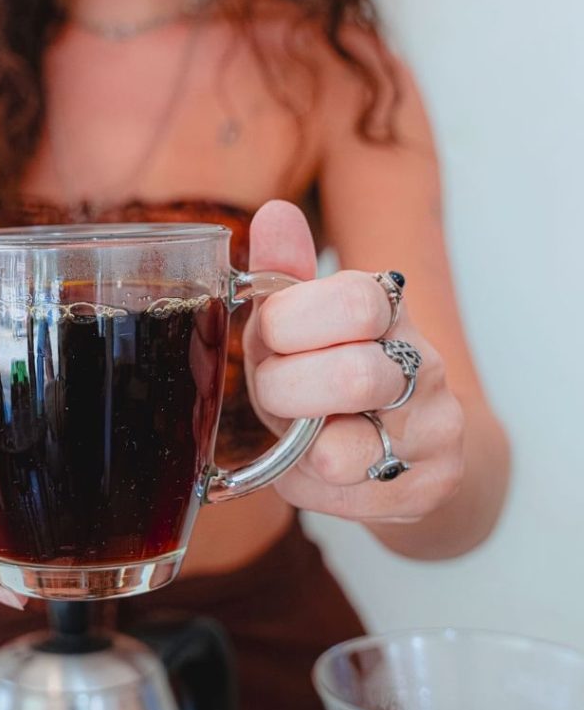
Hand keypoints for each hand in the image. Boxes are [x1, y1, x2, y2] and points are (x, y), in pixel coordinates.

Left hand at [243, 201, 465, 523]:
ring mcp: (435, 429)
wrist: (398, 449)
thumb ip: (283, 274)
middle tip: (281, 394)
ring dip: (295, 446)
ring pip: (340, 452)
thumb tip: (274, 213)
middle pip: (352, 378)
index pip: (356, 301)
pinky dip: (304, 486)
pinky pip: (335, 496)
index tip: (274, 339)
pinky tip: (318, 467)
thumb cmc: (326, 376)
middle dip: (285, 392)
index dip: (291, 325)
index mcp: (387, 308)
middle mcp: (424, 364)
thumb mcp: (296, 325)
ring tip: (304, 433)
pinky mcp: (429, 487)